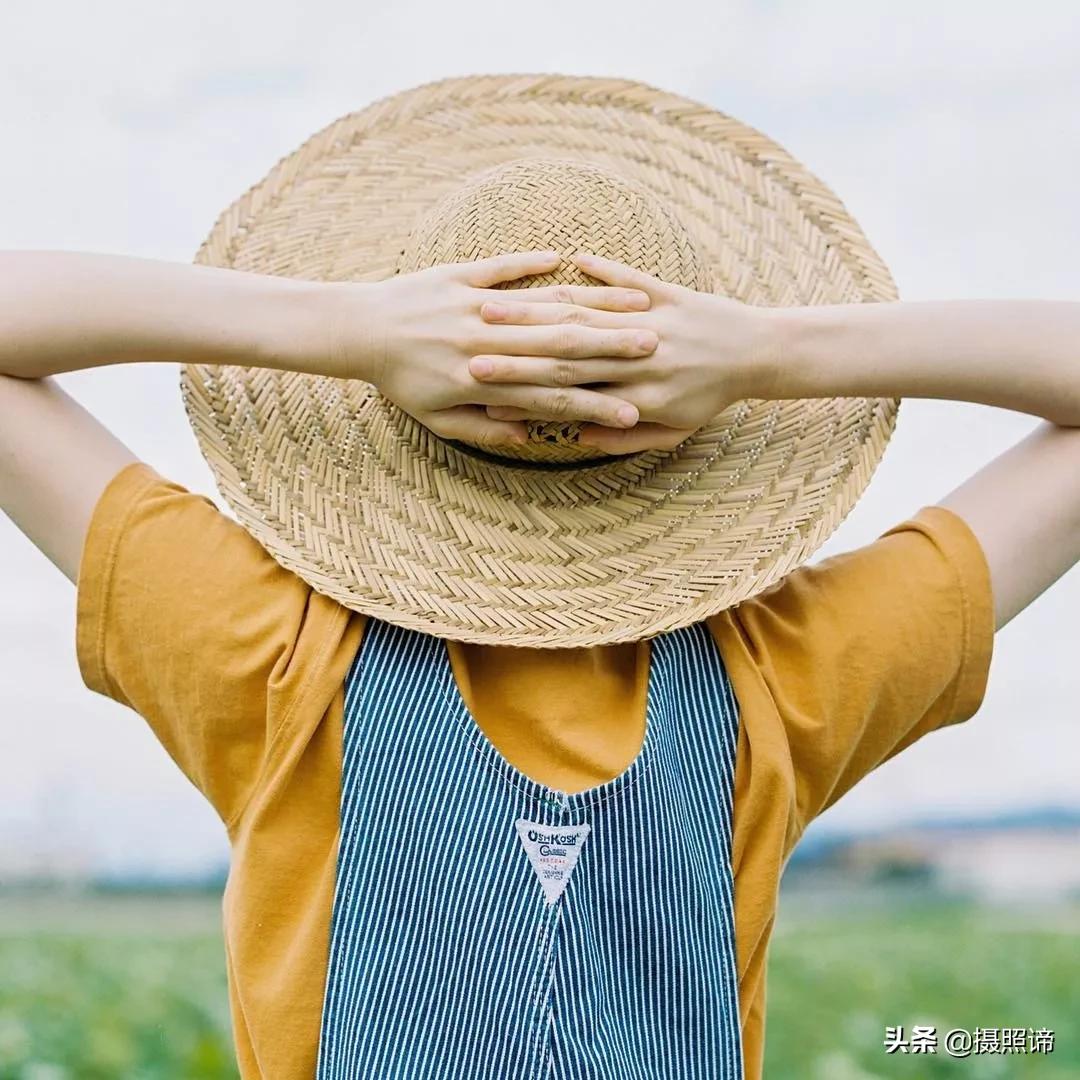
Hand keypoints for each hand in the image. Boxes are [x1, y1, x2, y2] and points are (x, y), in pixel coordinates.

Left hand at [323, 251, 657, 448]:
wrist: (357, 331)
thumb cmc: (400, 381)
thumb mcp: (438, 420)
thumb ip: (486, 431)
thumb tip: (530, 436)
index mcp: (483, 383)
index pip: (551, 395)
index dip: (594, 405)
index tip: (634, 411)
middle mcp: (484, 342)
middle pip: (558, 347)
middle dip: (610, 348)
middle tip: (655, 348)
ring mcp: (472, 305)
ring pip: (540, 305)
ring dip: (586, 303)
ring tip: (626, 303)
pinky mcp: (458, 275)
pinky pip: (502, 264)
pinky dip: (532, 261)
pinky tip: (570, 257)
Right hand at [479, 253, 777, 452]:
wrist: (763, 355)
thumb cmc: (714, 396)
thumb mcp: (674, 431)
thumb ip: (626, 441)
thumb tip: (579, 441)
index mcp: (640, 399)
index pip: (567, 393)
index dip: (521, 388)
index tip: (479, 383)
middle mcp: (644, 362)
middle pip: (569, 353)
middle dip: (517, 348)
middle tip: (472, 343)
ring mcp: (658, 323)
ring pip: (594, 315)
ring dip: (544, 308)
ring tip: (504, 301)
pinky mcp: (670, 293)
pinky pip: (634, 278)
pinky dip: (607, 269)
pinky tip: (573, 257)